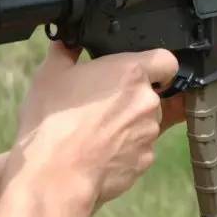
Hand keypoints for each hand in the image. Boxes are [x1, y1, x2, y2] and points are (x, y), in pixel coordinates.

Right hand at [9, 42, 177, 204]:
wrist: (54, 175)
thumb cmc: (52, 124)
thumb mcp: (50, 75)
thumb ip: (65, 51)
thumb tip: (66, 40)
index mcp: (131, 73)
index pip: (167, 61)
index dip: (157, 67)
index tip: (143, 73)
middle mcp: (147, 101)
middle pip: (153, 94)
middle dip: (133, 98)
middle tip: (104, 105)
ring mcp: (149, 132)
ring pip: (146, 123)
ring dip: (129, 124)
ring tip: (97, 132)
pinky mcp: (145, 160)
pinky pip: (140, 149)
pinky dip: (126, 150)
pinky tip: (100, 152)